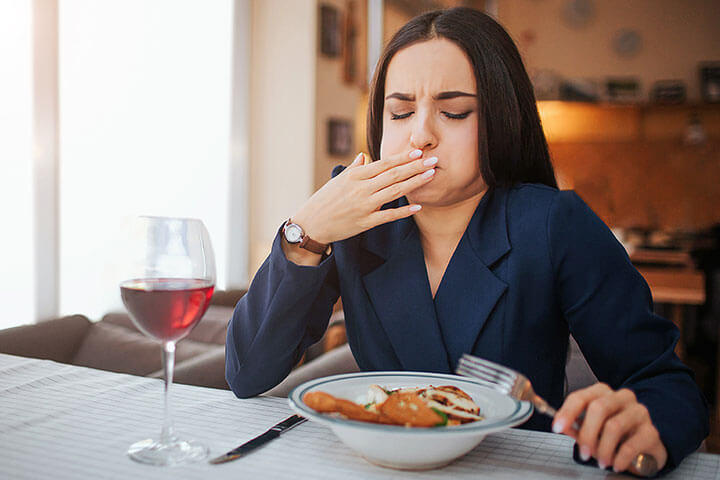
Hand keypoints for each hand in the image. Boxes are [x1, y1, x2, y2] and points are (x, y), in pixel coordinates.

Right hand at [292, 149, 436, 244]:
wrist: (311, 224)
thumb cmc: (324, 200)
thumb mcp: (338, 180)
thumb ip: (354, 168)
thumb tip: (364, 156)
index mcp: (355, 176)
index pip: (384, 164)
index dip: (403, 158)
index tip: (418, 152)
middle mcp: (361, 189)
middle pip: (393, 175)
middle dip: (415, 167)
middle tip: (434, 161)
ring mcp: (364, 206)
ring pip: (394, 192)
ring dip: (414, 183)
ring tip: (431, 176)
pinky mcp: (365, 223)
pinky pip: (388, 216)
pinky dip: (403, 211)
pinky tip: (417, 207)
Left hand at [552, 383, 666, 472]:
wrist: (646, 448)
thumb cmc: (615, 436)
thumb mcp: (592, 430)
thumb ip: (575, 427)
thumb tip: (562, 427)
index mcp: (603, 393)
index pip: (581, 397)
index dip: (567, 412)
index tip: (557, 428)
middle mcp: (622, 398)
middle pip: (598, 408)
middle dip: (587, 434)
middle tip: (583, 453)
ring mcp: (639, 412)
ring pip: (614, 426)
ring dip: (603, 449)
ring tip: (601, 461)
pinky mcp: (651, 431)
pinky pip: (631, 445)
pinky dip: (619, 458)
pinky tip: (615, 464)